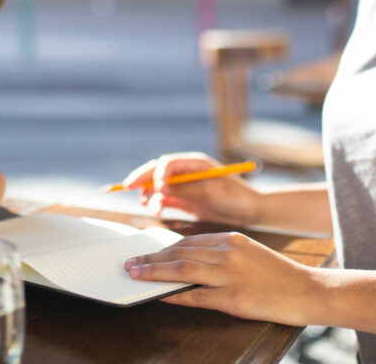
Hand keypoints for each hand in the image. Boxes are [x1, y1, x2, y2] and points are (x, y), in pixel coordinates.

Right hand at [121, 152, 259, 225]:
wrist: (249, 212)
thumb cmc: (235, 197)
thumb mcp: (211, 191)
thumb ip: (186, 188)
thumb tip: (162, 188)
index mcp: (194, 164)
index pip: (167, 163)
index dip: (158, 174)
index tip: (158, 188)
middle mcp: (186, 173)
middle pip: (157, 171)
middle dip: (141, 178)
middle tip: (126, 186)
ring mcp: (184, 186)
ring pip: (157, 186)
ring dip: (148, 193)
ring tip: (146, 203)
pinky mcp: (185, 200)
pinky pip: (164, 199)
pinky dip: (157, 203)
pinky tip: (156, 209)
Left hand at [125, 232, 315, 324]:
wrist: (308, 290)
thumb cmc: (277, 275)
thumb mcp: (248, 253)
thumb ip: (219, 254)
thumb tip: (186, 261)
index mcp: (231, 239)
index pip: (188, 241)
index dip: (162, 248)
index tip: (144, 252)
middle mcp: (228, 252)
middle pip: (180, 252)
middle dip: (151, 259)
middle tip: (130, 263)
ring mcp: (231, 275)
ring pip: (183, 269)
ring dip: (155, 273)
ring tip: (136, 275)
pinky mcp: (234, 298)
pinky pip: (197, 296)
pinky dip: (175, 295)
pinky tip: (161, 295)